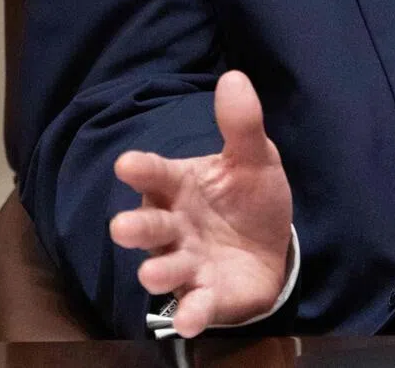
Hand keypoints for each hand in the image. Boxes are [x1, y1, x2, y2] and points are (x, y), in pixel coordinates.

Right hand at [109, 71, 292, 337]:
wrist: (272, 247)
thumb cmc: (249, 196)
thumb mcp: (254, 157)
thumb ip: (242, 124)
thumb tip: (233, 76)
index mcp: (182, 186)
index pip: (158, 174)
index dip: (143, 169)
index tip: (126, 162)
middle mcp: (176, 226)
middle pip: (151, 225)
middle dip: (137, 226)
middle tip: (122, 226)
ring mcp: (188, 263)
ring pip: (166, 267)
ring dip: (159, 271)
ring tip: (153, 273)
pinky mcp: (205, 296)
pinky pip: (194, 306)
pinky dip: (191, 313)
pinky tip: (189, 318)